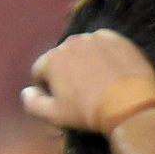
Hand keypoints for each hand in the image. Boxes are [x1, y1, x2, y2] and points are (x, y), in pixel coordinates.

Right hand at [23, 29, 154, 131]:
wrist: (128, 103)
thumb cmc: (86, 111)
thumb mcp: (52, 115)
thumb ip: (32, 103)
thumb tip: (26, 91)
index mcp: (52, 59)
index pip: (39, 70)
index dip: (45, 87)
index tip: (58, 99)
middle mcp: (71, 42)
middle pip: (60, 57)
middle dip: (64, 71)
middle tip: (77, 90)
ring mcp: (95, 38)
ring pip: (81, 49)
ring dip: (83, 60)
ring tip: (94, 79)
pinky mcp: (117, 39)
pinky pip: (102, 43)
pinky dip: (101, 53)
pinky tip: (108, 69)